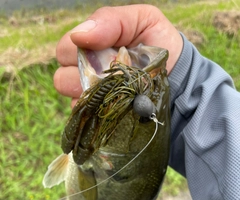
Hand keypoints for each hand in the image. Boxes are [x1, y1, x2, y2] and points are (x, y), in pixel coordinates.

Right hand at [54, 4, 182, 106]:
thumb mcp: (142, 21)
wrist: (179, 80)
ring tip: (114, 89)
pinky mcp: (99, 115)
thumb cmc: (161, 47)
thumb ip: (110, 20)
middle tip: (111, 73)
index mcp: (92, 46)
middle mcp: (87, 71)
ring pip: (71, 99)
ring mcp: (92, 96)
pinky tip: (114, 104)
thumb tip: (78, 35)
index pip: (64, 49)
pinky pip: (84, 115)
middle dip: (83, 75)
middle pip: (62, 77)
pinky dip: (95, 110)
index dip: (78, 52)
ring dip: (89, 94)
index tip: (107, 53)